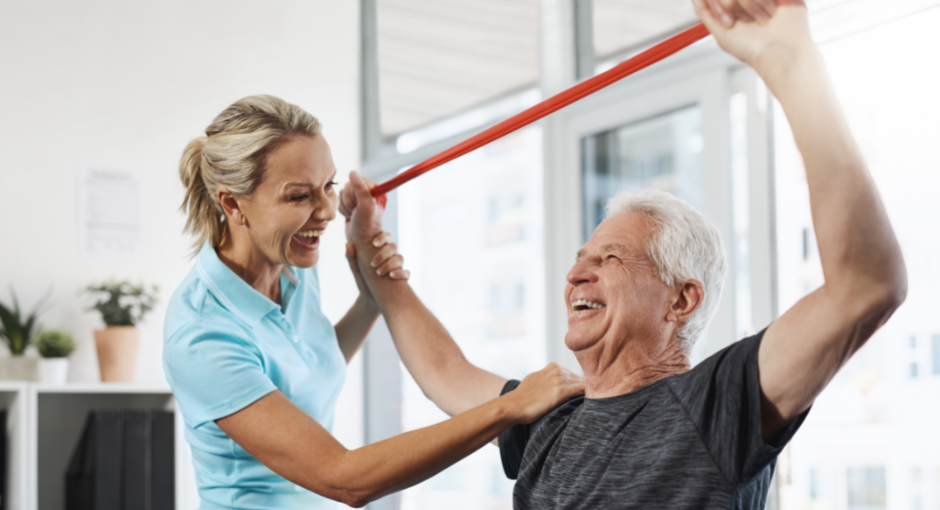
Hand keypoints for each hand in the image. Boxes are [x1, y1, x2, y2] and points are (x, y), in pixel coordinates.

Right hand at [340, 171, 384, 244]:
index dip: (354, 193)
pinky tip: (350, 216)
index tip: (359, 204)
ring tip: (354, 215)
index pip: (356, 180)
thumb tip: (352, 172)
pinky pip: (339, 201)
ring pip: (342, 194)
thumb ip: (360, 188)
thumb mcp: (366, 206)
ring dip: (346, 207)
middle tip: (357, 212)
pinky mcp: (350, 204)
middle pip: (347, 187)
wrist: (362, 241)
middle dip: (349, 202)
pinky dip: (342, 211)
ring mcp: (357, 198)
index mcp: (373, 189)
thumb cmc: (367, 225)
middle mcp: (365, 192)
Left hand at [345, 232, 409, 301]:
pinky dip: (401, 273)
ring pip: (400, 258)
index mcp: (381, 251)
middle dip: (383, 253)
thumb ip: (352, 258)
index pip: (386, 237)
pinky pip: (406, 273)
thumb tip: (348, 244)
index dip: (382, 237)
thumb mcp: (356, 270)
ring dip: (390, 263)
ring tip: (379, 272)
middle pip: (393, 247)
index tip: (374, 243)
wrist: (369, 300)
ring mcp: (397, 267)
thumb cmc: (363, 282)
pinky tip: (391, 276)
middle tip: (373, 263)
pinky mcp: (402, 279)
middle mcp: (391, 257)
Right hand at [503, 363, 584, 424]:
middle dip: (585, 388)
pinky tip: (592, 401)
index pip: (573, 374)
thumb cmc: (522, 397)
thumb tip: (553, 383)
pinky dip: (588, 395)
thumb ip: (546, 378)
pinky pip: (582, 390)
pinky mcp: (561, 391)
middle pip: (580, 378)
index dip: (579, 384)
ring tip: (593, 402)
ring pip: (582, 384)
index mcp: (552, 366)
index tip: (583, 393)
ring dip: (589, 392)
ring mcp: (559, 379)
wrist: (514, 405)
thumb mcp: (534, 379)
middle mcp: (557, 370)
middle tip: (592, 398)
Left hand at [692, 0, 812, 76]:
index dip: (718, 5)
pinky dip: (762, 2)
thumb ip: (705, 12)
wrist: (780, 52)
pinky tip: (771, 13)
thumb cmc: (753, 48)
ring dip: (750, 6)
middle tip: (742, 22)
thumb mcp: (721, 32)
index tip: (729, 22)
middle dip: (731, 5)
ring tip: (761, 21)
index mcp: (733, 5)